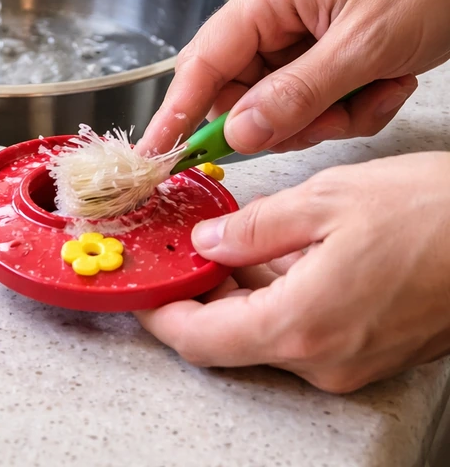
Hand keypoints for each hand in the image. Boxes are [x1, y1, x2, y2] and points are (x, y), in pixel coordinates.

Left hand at [134, 153, 449, 391]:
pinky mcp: (371, 353)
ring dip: (240, 293)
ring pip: (267, 334)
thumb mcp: (325, 201)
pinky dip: (279, 297)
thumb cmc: (433, 214)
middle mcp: (323, 358)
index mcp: (301, 324)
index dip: (162, 314)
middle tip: (185, 250)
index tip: (144, 287)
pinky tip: (281, 254)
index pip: (200, 340)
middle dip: (201, 296)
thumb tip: (208, 241)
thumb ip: (253, 228)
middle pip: (230, 339)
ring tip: (231, 241)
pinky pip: (304, 331)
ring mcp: (350, 362)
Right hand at [139, 0, 449, 155]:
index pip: (203, 63)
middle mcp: (275, 17)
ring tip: (378, 90)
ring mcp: (302, 37)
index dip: (176, 111)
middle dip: (286, 121)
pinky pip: (318, 103)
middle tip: (328, 122)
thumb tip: (240, 133)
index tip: (156, 153)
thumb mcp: (365, 44)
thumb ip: (298, 94)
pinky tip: (390, 82)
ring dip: (331, 116)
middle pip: (243, 93)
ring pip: (284, 106)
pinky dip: (355, 107)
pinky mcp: (329, 54)